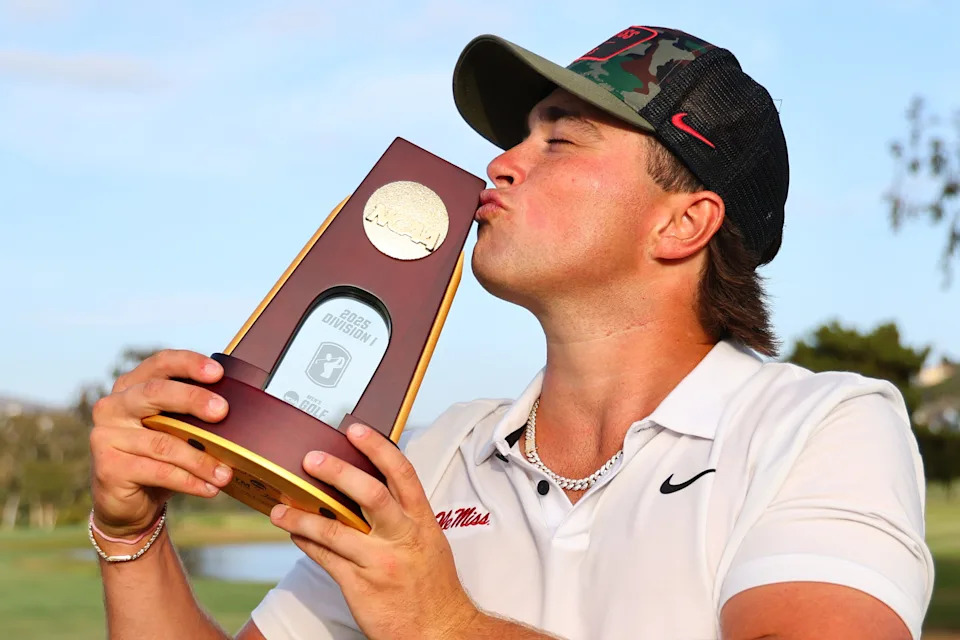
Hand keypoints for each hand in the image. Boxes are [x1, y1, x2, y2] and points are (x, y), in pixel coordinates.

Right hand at [89, 349, 233, 538]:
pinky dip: (189, 481)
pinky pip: (158, 472)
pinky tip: (209, 488)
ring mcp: (106, 436)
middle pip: (155, 393)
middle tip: (222, 411)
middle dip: (192, 399)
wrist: (128, 501)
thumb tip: (240, 412)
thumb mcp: (174, 429)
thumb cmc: (158, 456)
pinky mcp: (108, 467)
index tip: (217, 372)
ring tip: (226, 472)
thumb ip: (192, 414)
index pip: (160, 364)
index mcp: (132, 386)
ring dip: (200, 459)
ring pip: (163, 443)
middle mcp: (113, 406)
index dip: (188, 364)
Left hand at [270, 423, 477, 639]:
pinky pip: (326, 558)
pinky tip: (295, 532)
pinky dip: (307, 542)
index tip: (355, 430)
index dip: (377, 447)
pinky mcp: (359, 586)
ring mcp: (379, 562)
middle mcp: (401, 537)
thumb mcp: (428, 541)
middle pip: (369, 494)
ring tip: (280, 507)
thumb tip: (371, 486)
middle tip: (310, 459)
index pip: (401, 474)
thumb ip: (404, 515)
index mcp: (421, 521)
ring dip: (302, 515)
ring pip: (335, 530)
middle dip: (336, 472)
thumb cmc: (432, 585)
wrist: (439, 631)